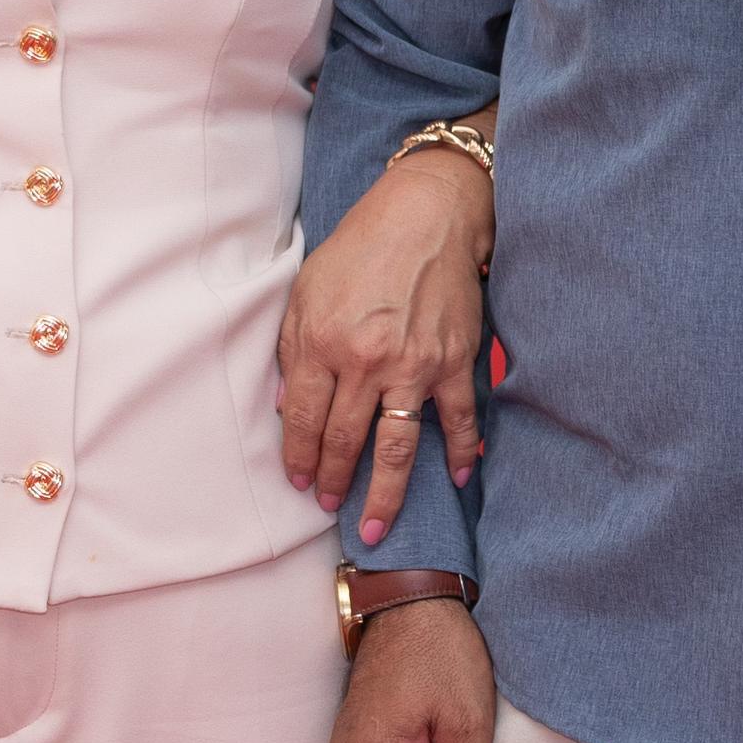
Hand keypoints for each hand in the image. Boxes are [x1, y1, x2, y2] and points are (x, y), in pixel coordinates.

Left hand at [279, 148, 491, 544]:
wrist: (425, 216)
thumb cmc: (360, 249)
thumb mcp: (305, 289)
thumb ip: (290, 348)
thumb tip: (282, 405)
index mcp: (322, 342)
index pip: (301, 418)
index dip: (296, 456)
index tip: (297, 480)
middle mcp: (366, 361)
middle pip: (344, 440)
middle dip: (332, 481)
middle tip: (327, 505)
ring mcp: (413, 366)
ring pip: (396, 446)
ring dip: (384, 493)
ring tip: (375, 525)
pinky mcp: (453, 362)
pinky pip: (458, 419)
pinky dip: (459, 453)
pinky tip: (454, 478)